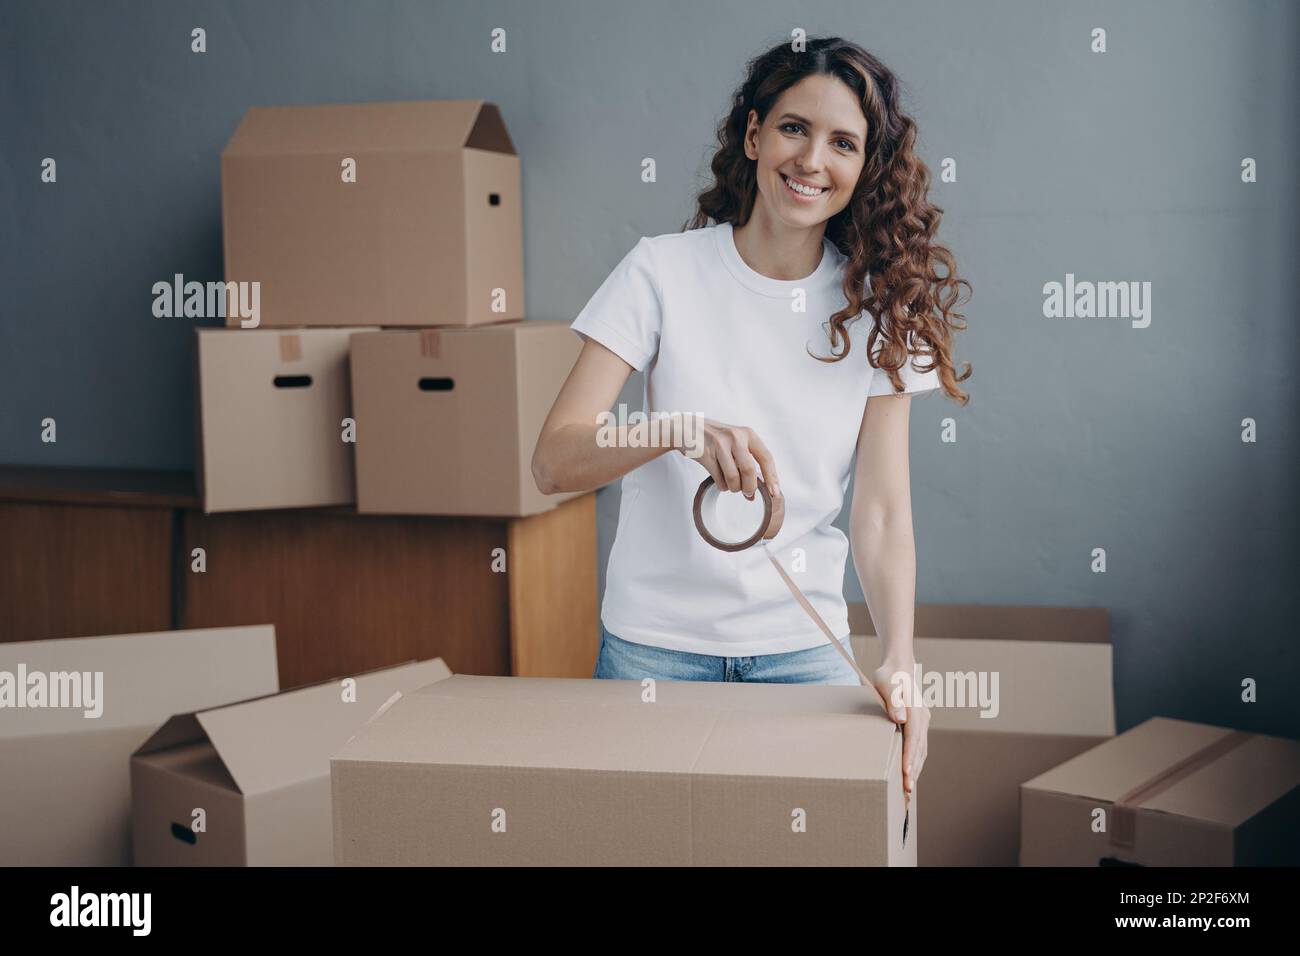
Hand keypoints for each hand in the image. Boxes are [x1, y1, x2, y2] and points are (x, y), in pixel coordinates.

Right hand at [685, 418, 781, 500]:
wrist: (686, 428)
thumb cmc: (715, 437)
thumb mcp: (735, 440)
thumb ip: (747, 461)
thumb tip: (754, 492)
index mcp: (748, 434)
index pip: (766, 457)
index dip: (772, 477)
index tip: (774, 493)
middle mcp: (735, 437)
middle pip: (749, 470)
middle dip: (749, 487)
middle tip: (747, 493)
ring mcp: (719, 445)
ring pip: (733, 477)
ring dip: (734, 488)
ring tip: (731, 486)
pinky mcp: (705, 454)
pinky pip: (718, 479)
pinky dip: (722, 486)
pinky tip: (720, 481)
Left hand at [870, 657, 928, 794]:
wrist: (897, 667)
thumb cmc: (889, 676)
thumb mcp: (888, 685)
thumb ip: (894, 701)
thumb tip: (901, 718)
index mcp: (915, 710)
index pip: (913, 738)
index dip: (909, 757)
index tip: (906, 774)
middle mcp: (922, 718)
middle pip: (919, 748)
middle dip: (914, 770)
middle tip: (907, 791)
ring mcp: (922, 722)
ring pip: (921, 749)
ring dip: (916, 768)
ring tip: (908, 789)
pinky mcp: (918, 725)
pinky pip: (918, 746)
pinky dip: (916, 760)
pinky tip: (911, 773)